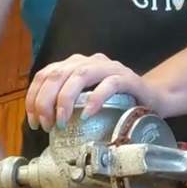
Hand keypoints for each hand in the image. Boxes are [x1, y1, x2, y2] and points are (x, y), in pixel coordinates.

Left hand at [24, 54, 164, 130]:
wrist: (152, 98)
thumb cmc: (115, 102)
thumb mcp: (84, 100)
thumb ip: (66, 102)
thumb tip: (41, 120)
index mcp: (75, 64)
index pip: (45, 74)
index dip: (34, 97)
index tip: (34, 121)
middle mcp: (90, 61)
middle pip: (58, 74)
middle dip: (46, 101)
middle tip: (47, 126)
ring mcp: (109, 68)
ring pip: (80, 75)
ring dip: (65, 100)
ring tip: (62, 123)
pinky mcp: (127, 78)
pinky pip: (109, 85)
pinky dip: (95, 99)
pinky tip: (87, 115)